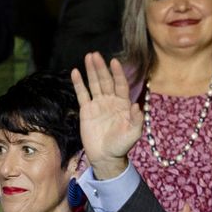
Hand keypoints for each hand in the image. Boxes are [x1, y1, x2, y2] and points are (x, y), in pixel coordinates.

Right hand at [72, 53, 143, 180]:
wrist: (106, 157)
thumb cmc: (121, 146)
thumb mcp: (133, 134)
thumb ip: (136, 120)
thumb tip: (137, 106)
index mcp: (123, 104)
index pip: (120, 84)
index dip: (117, 73)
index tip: (114, 62)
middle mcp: (110, 101)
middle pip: (105, 80)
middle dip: (101, 68)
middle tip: (95, 54)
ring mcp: (98, 104)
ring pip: (94, 84)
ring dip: (91, 70)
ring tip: (88, 57)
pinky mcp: (86, 110)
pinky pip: (82, 94)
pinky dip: (78, 83)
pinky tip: (75, 72)